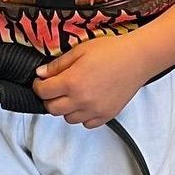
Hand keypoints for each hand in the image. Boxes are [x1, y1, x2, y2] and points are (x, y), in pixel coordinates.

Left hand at [33, 33, 151, 127]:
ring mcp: (95, 110)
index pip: (43, 92)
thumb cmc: (110, 51)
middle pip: (52, 109)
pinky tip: (85, 101)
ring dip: (65, 108)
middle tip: (53, 87)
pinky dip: (81, 115)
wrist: (136, 59)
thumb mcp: (78, 51)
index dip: (38, 86)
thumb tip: (40, 74)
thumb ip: (57, 65)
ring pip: (68, 119)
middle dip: (48, 98)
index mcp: (72, 82)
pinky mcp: (106, 116)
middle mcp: (82, 100)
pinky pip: (86, 124)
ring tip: (71, 93)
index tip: (40, 81)